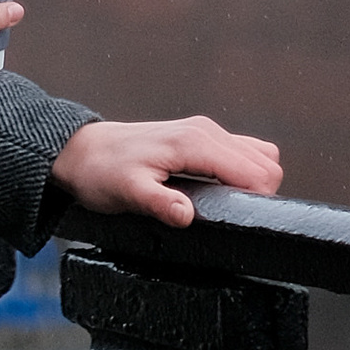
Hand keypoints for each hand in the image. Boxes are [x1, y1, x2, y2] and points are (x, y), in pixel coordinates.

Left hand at [53, 115, 283, 224]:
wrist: (82, 151)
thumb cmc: (103, 172)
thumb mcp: (127, 192)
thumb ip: (159, 203)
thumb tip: (185, 216)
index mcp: (195, 142)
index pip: (257, 171)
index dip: (255, 201)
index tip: (233, 219)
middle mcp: (206, 131)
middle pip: (266, 163)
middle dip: (257, 193)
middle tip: (225, 214)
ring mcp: (205, 131)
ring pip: (259, 155)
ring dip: (252, 181)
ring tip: (222, 204)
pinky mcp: (202, 137)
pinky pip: (242, 152)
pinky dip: (242, 172)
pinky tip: (218, 191)